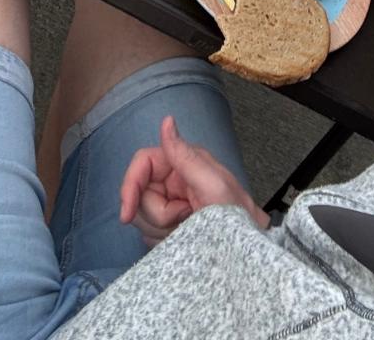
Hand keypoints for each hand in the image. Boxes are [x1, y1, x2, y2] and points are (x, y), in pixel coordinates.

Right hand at [119, 115, 267, 246]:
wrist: (247, 251)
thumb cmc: (236, 215)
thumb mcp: (213, 184)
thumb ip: (185, 155)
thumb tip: (166, 120)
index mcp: (182, 161)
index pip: (142, 164)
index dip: (129, 186)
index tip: (126, 215)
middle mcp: (172, 179)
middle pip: (140, 195)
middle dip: (158, 213)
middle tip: (185, 217)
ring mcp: (169, 203)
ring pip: (142, 217)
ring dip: (162, 229)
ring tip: (189, 229)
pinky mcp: (168, 226)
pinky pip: (149, 235)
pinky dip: (163, 241)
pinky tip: (183, 240)